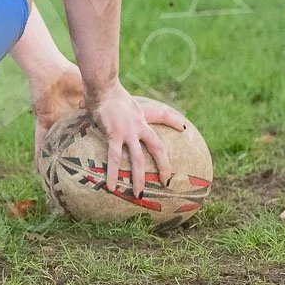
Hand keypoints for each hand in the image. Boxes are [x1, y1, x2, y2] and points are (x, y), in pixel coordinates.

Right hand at [88, 83, 179, 197]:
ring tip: (139, 195)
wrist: (101, 88)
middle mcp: (139, 126)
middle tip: (166, 183)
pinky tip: (110, 186)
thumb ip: (130, 106)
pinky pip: (114, 158)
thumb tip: (138, 107)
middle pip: (157, 148)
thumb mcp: (125, 99)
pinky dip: (113, 173)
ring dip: (139, 178)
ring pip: (137, 158)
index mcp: (142, 117)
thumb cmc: (110, 94)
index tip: (182, 129)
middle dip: (163, 166)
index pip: (162, 116)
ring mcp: (127, 132)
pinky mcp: (114, 135)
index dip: (173, 121)